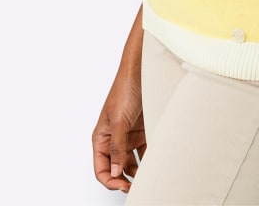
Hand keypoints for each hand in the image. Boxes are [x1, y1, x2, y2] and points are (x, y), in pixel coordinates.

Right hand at [92, 69, 146, 192]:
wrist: (142, 71)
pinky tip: (156, 161)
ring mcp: (128, 136)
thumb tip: (115, 172)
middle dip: (125, 179)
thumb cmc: (124, 89)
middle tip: (138, 185)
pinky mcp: (142, 131)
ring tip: (149, 175)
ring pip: (132, 162)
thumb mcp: (119, 120)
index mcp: (101, 138)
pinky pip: (145, 150)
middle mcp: (114, 139)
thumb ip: (116, 147)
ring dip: (139, 170)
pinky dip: (150, 158)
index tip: (123, 186)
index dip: (110, 180)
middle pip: (117, 168)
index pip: (101, 168)